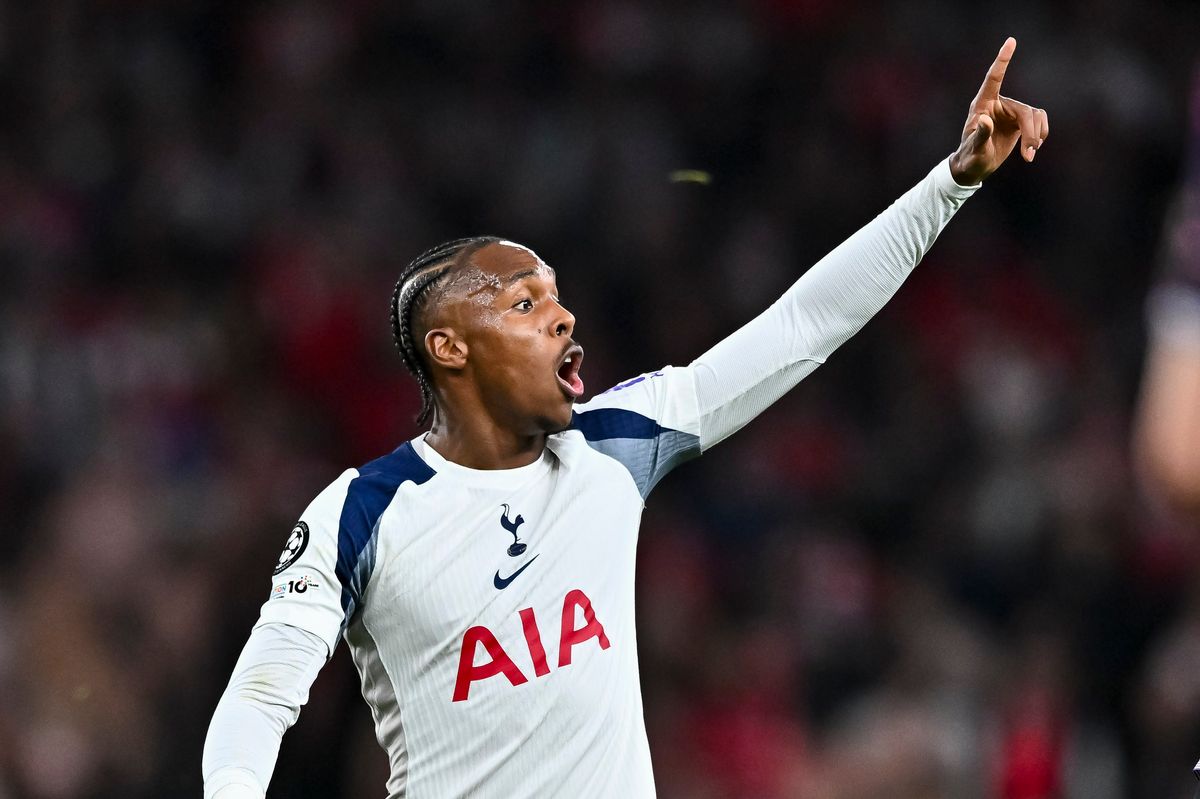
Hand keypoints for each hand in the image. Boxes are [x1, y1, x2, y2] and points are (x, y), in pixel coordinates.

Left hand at [949, 37, 1048, 185]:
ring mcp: (1010, 112)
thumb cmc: (970, 157)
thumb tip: (986, 120)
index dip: (1002, 60)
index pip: (994, 78)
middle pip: (1025, 110)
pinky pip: (1040, 122)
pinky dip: (1040, 136)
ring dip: (1036, 136)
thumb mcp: (974, 149)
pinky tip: (1031, 150)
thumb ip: (980, 134)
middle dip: (1030, 132)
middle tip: (1028, 154)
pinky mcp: (1020, 121)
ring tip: (1028, 156)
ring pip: (1035, 116)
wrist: (975, 166)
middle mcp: (998, 104)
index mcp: (982, 104)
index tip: (1011, 41)